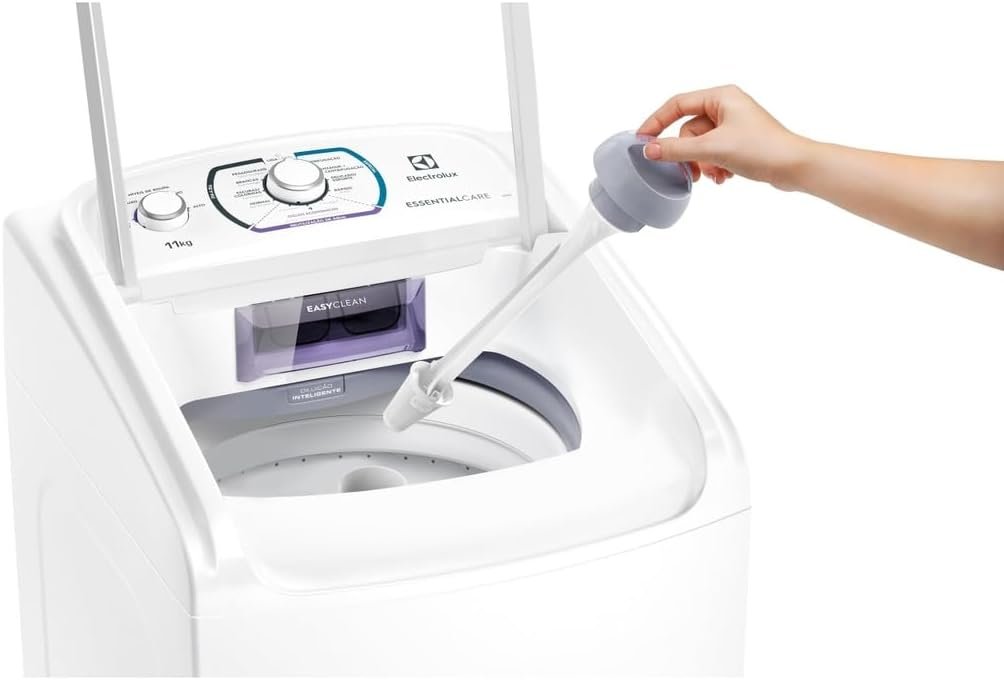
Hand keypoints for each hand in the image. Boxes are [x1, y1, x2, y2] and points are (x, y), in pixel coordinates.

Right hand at [638, 85, 809, 188]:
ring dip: (703, 163)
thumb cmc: (762, 148)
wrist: (795, 167)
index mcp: (721, 96)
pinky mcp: (739, 142)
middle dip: (689, 154)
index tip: (641, 140)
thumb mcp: (712, 149)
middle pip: (688, 130)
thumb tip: (649, 150)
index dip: (656, 121)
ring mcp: (733, 125)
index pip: (677, 104)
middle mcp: (727, 106)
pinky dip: (714, 166)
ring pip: (700, 145)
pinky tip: (724, 177)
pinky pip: (712, 153)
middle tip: (692, 172)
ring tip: (714, 175)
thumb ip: (676, 149)